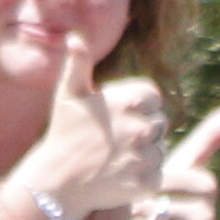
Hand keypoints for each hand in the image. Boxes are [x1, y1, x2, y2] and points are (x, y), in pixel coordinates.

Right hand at [6, 63, 161, 219]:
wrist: (57, 182)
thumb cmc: (63, 133)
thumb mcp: (68, 94)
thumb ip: (78, 63)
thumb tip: (75, 37)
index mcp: (127, 101)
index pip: (153, 97)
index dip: (138, 105)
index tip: (120, 115)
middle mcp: (139, 128)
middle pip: (159, 122)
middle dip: (142, 128)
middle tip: (116, 139)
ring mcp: (144, 157)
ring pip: (160, 148)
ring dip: (145, 152)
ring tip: (118, 157)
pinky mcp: (147, 182)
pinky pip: (163, 173)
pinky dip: (159, 177)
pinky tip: (152, 176)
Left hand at [119, 101, 219, 219]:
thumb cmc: (170, 196)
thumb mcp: (183, 165)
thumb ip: (206, 139)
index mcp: (208, 191)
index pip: (194, 180)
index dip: (167, 181)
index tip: (155, 184)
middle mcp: (208, 219)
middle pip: (167, 204)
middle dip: (147, 206)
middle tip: (145, 207)